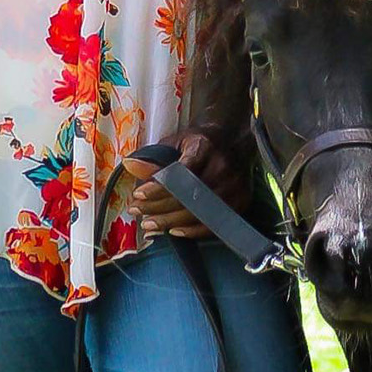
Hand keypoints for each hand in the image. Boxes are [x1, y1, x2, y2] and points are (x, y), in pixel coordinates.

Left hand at [123, 125, 252, 238]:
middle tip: (138, 213)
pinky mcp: (241, 201)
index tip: (138, 195)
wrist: (232, 140)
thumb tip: (130, 165)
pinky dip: (192, 231)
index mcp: (205, 147)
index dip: (158, 187)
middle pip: (188, 196)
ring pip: (199, 213)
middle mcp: (222, 167)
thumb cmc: (198, 142)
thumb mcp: (175, 142)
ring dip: (171, 222)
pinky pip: (214, 224)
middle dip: (159, 208)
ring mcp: (234, 186)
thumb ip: (154, 157)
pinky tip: (174, 231)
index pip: (179, 172)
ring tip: (150, 225)